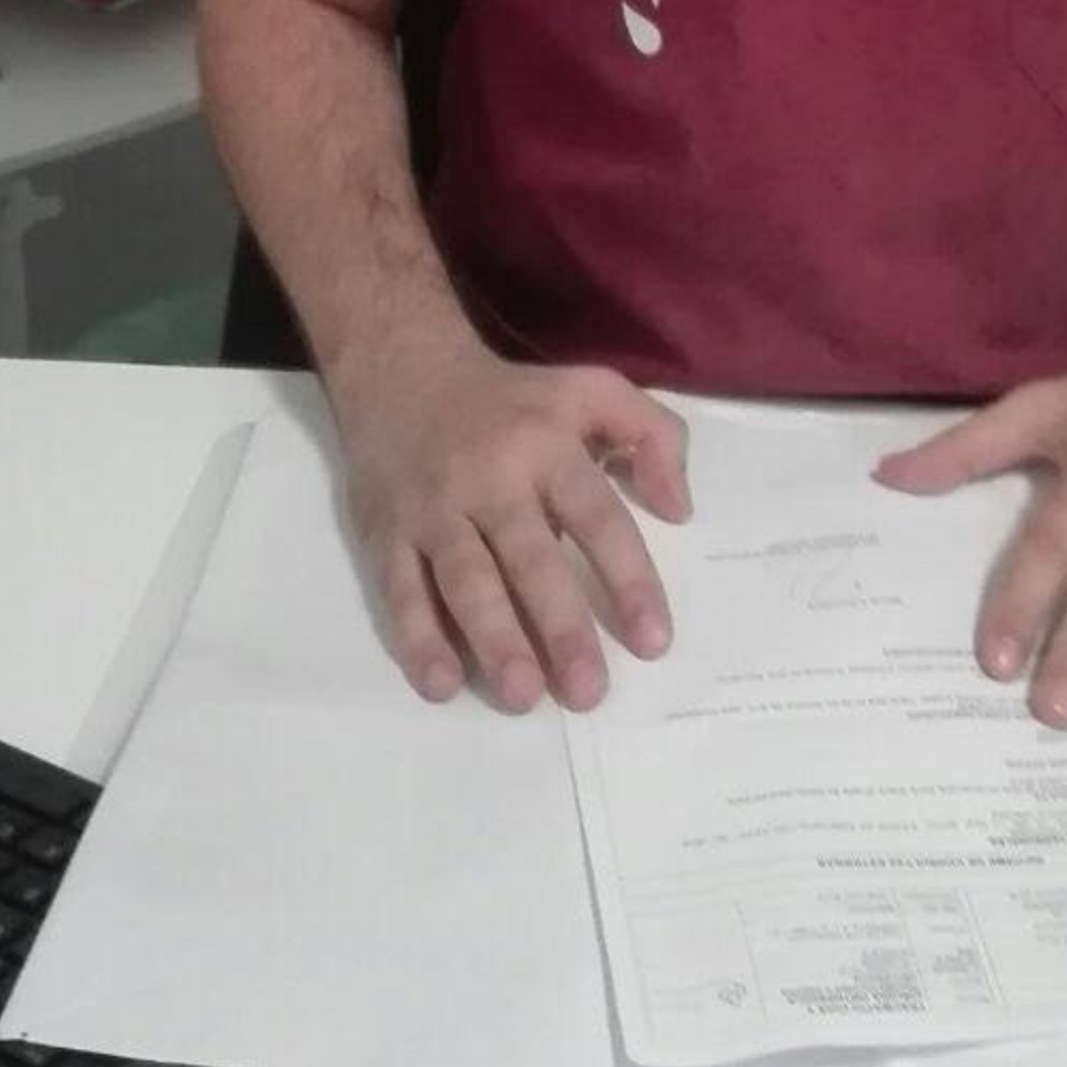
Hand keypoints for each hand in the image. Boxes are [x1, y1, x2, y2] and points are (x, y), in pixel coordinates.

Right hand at [331, 336, 690, 713]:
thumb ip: (653, 435)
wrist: (404, 370)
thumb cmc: (514, 401)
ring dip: (493, 640)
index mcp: (547, 446)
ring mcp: (434, 508)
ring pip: (465, 579)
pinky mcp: (386, 532)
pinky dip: (418, 638)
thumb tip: (680, 509)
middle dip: (560, 628)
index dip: (627, 578)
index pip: (596, 517)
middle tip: (588, 693)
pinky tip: (442, 684)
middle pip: (530, 558)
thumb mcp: (592, 390)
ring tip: (523, 695)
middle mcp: (490, 478)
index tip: (653, 642)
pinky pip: (400, 590)